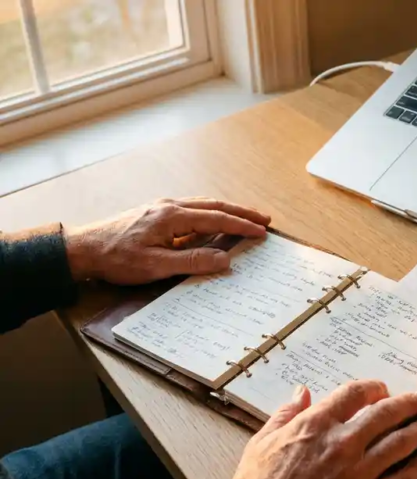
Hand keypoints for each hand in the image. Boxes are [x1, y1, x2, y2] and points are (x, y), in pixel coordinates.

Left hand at [64, 197, 270, 284]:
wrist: (83, 248)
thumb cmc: (116, 258)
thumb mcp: (156, 266)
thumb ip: (192, 261)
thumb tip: (224, 259)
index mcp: (172, 217)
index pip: (216, 219)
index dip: (241, 226)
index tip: (262, 231)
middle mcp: (169, 206)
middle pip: (214, 206)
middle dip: (241, 213)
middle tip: (263, 219)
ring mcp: (161, 208)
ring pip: (203, 205)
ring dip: (226, 211)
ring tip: (245, 218)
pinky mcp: (155, 214)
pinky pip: (191, 210)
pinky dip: (210, 214)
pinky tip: (213, 222)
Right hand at [189, 381, 416, 478]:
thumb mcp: (262, 442)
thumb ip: (285, 414)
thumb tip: (301, 392)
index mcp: (316, 424)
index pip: (354, 394)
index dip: (372, 388)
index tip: (380, 390)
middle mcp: (342, 444)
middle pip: (384, 414)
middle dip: (403, 405)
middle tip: (415, 401)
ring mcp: (357, 474)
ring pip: (398, 445)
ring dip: (416, 433)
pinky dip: (415, 472)